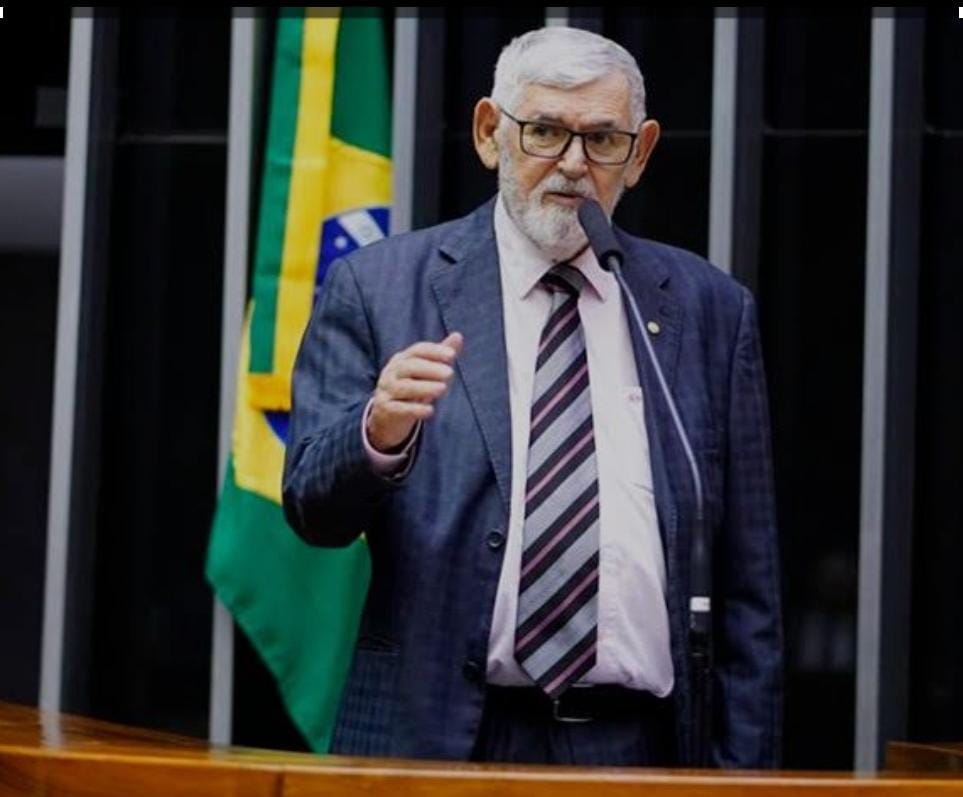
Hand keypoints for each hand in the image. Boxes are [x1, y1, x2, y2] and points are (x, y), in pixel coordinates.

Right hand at [366, 332, 463, 452]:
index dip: (434, 351)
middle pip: (409, 367)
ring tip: (443, 389)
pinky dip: (415, 409)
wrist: (386, 416)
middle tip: (450, 373)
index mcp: (401, 360)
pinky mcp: (385, 409)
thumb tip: (458, 335)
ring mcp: (386, 390)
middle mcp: (391, 373)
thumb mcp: (424, 372)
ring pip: (404, 387)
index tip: (452, 355)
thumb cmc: (409, 389)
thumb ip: (439, 356)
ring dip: (424, 387)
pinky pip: (400, 408)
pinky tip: (431, 410)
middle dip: (430, 369)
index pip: (417, 350)